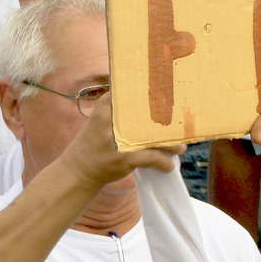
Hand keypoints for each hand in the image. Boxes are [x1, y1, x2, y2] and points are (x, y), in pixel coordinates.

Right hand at [58, 91, 184, 191]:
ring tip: (180, 148)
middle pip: (152, 115)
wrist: (77, 171)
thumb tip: (156, 101)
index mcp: (109, 104)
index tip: (176, 95)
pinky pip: (154, 158)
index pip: (138, 91)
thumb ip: (122, 108)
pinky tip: (168, 166)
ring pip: (157, 138)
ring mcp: (119, 138)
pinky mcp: (125, 158)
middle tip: (183, 127)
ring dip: (172, 145)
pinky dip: (164, 163)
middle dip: (171, 123)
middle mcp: (113, 118)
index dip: (160, 92)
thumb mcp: (102, 117)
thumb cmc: (95, 142)